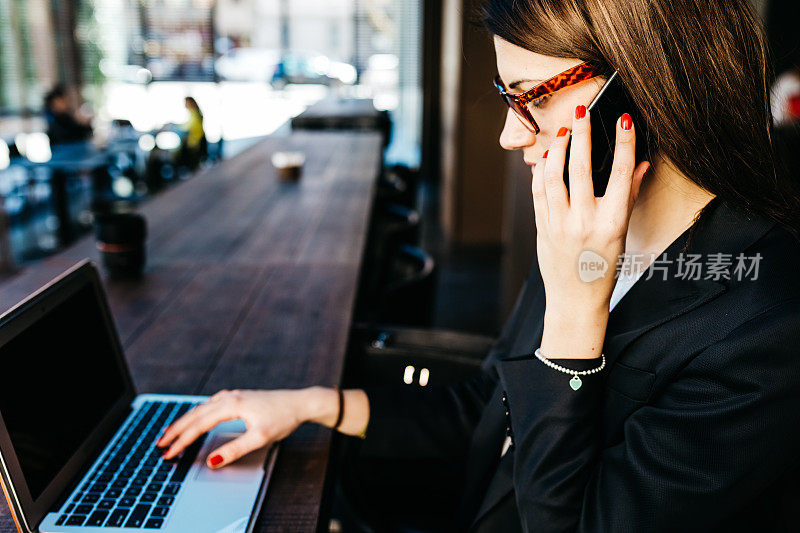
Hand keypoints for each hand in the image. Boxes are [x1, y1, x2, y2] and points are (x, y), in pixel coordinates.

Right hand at [156, 387, 335, 467]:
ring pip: (201, 408)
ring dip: (185, 420)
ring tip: (170, 432)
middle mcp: (229, 397)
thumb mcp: (260, 438)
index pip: (199, 425)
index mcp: (232, 405)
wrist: (300, 403)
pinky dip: (197, 414)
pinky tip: (196, 417)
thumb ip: (235, 450)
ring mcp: (233, 395)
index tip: (168, 453)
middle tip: (159, 443)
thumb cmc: (283, 417)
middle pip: (195, 414)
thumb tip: (212, 461)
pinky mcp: (238, 397)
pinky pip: (210, 405)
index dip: (182, 440)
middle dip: (176, 429)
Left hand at [533, 107, 649, 357]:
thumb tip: (641, 163)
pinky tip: (546, 158)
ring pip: (553, 176)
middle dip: (582, 134)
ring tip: (563, 132)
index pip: (621, 175)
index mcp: (612, 223)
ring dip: (557, 149)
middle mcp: (584, 222)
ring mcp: (559, 225)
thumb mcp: (622, 233)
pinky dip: (540, 172)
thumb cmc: (603, 267)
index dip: (624, 145)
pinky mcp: (541, 228)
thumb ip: (629, 196)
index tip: (624, 121)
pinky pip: (538, 193)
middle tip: (581, 111)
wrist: (575, 299)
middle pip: (581, 168)